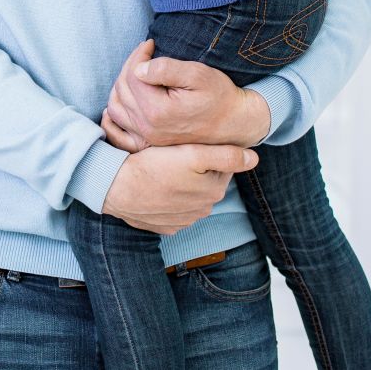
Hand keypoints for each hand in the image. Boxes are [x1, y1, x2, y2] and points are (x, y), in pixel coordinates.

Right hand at [100, 143, 257, 234]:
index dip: (210, 151)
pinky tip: (157, 185)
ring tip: (165, 168)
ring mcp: (184, 220)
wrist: (115, 188)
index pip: (222, 165)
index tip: (193, 143)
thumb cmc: (152, 166)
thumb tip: (254, 159)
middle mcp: (203, 209)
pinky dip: (169, 198)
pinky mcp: (165, 226)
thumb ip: (227, 156)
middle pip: (207, 181)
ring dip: (183, 184)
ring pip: (190, 195)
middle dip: (197, 169)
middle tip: (177, 153)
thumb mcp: (193, 154)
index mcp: (214, 190)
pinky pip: (174, 209)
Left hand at [103, 41, 271, 150]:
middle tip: (145, 54)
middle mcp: (148, 128)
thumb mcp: (198, 74)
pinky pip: (119, 126)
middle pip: (122, 89)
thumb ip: (166, 69)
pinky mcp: (149, 142)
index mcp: (157, 111)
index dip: (138, 54)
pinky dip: (118, 108)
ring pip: (116, 106)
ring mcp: (147, 137)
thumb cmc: (219, 96)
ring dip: (122, 84)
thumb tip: (139, 68)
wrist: (235, 123)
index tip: (151, 44)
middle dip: (130, 65)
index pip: (132, 75)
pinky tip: (127, 94)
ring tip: (138, 71)